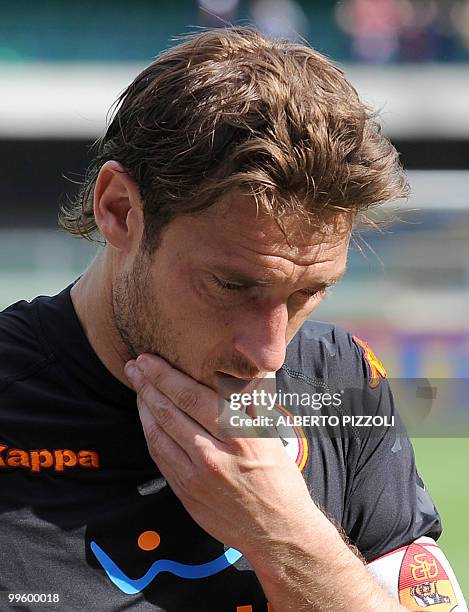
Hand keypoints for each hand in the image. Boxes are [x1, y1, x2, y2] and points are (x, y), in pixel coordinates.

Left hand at [125, 354, 321, 556]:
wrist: (277, 531)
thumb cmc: (279, 479)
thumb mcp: (271, 435)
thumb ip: (249, 402)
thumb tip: (232, 373)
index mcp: (238, 436)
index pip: (191, 397)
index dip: (165, 375)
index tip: (149, 359)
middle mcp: (213, 455)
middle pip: (170, 412)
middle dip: (147, 385)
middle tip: (133, 365)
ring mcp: (195, 477)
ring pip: (158, 434)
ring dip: (143, 407)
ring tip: (137, 387)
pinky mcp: (185, 493)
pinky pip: (160, 458)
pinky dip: (150, 434)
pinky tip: (147, 419)